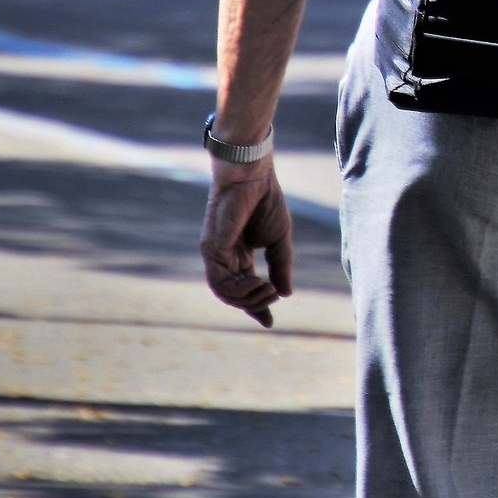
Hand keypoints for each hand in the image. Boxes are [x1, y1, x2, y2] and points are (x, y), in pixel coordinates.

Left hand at [200, 157, 293, 327]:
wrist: (253, 175)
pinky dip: (238, 289)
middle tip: (274, 296)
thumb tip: (285, 293)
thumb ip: (281, 266)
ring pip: (224, 292)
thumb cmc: (265, 200)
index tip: (269, 322)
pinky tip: (258, 282)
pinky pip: (219, 280)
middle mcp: (224, 258)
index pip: (244, 288)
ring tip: (268, 290)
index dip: (256, 306)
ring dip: (247, 298)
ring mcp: (215, 254)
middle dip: (254, 303)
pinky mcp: (211, 248)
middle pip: (233, 294)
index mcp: (239, 255)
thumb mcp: (279, 239)